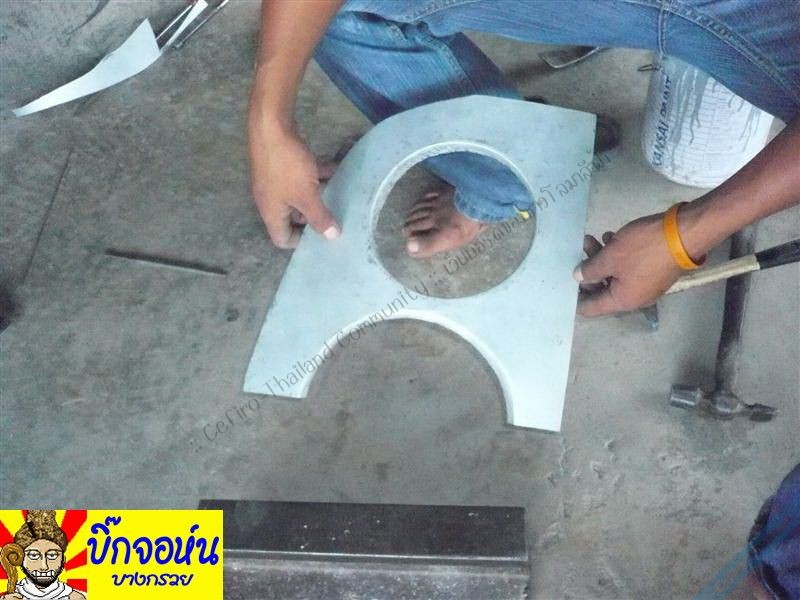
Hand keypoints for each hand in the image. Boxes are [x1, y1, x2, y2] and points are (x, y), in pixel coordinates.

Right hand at [247, 116, 339, 248]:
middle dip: (314, 216)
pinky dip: (315, 175)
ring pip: (299, 195)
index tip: (322, 236)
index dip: (301, 242)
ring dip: (317, 194)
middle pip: (292, 217)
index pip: (282, 238)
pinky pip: (300, 176)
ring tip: (339, 194)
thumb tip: (332, 237)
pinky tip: (334, 169)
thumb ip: (320, 217)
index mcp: (271, 212)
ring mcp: (274, 180)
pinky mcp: (280, 163)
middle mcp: (270, 199)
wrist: (270, 124)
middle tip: (335, 215)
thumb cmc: (286, 166)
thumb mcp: (307, 195)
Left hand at [574, 212, 688, 316]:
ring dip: (602, 257)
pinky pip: (628, 268)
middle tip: (581, 248)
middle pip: (602, 289)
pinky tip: (611, 237)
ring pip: (614, 275)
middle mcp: (634, 298)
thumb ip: (590, 269)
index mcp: (622, 301)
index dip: (575, 296)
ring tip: (592, 238)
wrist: (686, 233)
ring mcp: (645, 285)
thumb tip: (578, 278)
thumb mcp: (611, 256)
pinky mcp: (653, 271)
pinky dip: (618, 255)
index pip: (590, 308)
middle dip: (588, 269)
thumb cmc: (644, 247)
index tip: (564, 281)